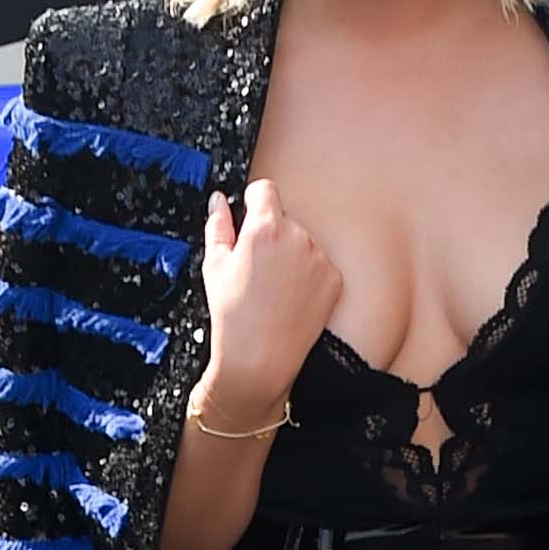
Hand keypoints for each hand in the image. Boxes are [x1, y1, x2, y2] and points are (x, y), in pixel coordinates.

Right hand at [194, 180, 341, 417]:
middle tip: (255, 267)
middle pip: (285, 219)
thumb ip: (218, 225)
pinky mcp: (334, 280)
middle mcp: (299, 237)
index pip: (265, 190)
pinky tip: (290, 298)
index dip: (253, 202)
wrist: (260, 359)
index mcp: (266, 227)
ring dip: (291, 255)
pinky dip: (307, 276)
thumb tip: (219, 201)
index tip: (249, 216)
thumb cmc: (234, 316)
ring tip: (273, 288)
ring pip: (303, 243)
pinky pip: (319, 265)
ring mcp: (320, 259)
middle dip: (271, 234)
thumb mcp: (214, 265)